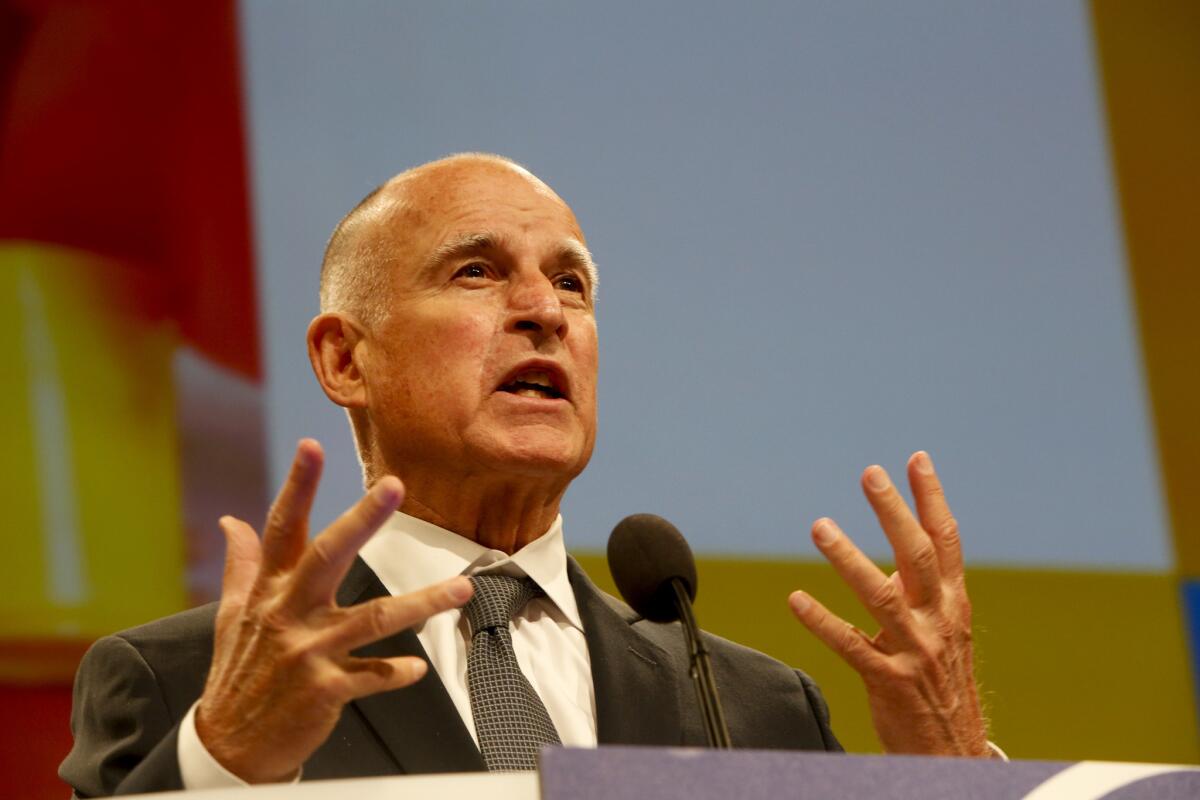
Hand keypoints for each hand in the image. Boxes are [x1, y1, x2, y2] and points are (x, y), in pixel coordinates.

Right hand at [195, 439, 473, 781]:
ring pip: (374, 618)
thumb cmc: (238, 671)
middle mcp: (289, 615)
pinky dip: (397, 672)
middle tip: (395, 486)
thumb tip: (232, 521)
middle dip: (363, 519)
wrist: (230, 746)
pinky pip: (373, 676)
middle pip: (329, 556)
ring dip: (422, 604)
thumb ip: (240, 567)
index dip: (297, 487)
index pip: (283, 529)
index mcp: (268, 592)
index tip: (311, 446)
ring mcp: (309, 653)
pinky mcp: (326, 690)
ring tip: (462, 589)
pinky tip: (417, 668)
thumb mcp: (231, 617)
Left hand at [788, 451, 988, 755]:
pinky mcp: (888, 682)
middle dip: (893, 511)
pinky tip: (796, 599)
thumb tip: (894, 558)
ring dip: (848, 558)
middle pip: (915, 556)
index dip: (932, 499)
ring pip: (880, 596)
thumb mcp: (943, 632)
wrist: (954, 752)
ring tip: (820, 525)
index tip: (916, 460)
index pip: (945, 542)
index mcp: (952, 605)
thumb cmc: (941, 685)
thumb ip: (922, 594)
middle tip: (870, 473)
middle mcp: (938, 622)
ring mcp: (915, 652)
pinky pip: (851, 646)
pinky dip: (823, 621)